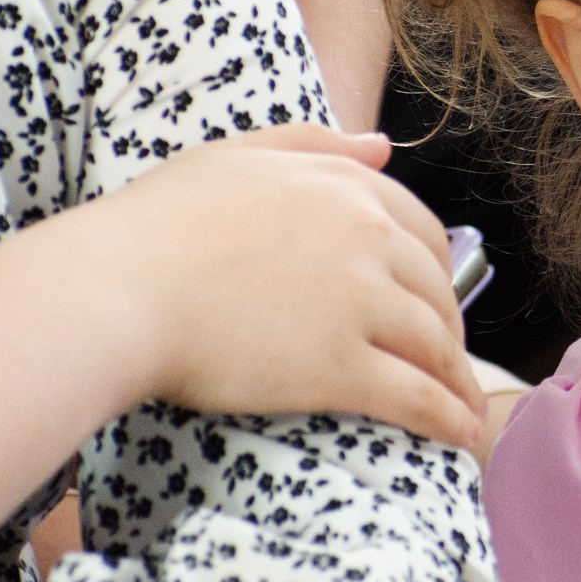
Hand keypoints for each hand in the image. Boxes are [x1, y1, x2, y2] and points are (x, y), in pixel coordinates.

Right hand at [91, 123, 484, 446]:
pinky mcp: (341, 368)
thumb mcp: (235, 157)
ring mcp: (359, 303)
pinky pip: (417, 396)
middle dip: (449, 330)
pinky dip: (448, 418)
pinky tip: (461, 436)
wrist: (112, 290)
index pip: (423, 232)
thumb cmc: (154, 225)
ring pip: (435, 345)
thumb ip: (314, 145)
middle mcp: (367, 238)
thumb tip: (382, 148)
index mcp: (347, 188)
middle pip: (436, 291)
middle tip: (446, 360)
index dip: (434, 273)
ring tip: (467, 410)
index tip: (432, 301)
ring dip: (459, 381)